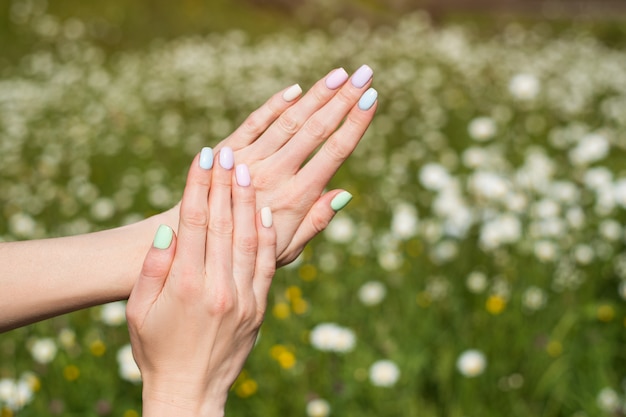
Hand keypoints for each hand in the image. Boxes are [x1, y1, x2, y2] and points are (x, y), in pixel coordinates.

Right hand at [126, 148, 275, 415]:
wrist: (190, 391)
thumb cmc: (156, 350)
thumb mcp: (138, 312)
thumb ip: (153, 268)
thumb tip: (169, 230)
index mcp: (184, 285)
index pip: (194, 223)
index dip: (199, 186)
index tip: (203, 156)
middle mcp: (217, 287)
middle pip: (223, 224)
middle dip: (225, 184)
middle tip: (227, 152)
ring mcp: (243, 297)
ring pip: (249, 238)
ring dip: (248, 201)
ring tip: (247, 170)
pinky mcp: (259, 306)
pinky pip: (267, 264)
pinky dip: (267, 235)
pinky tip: (265, 210)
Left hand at [214, 65, 376, 264]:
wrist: (198, 242)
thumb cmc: (248, 251)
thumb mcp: (288, 249)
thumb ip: (316, 221)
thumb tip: (345, 193)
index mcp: (295, 199)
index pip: (332, 154)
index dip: (354, 124)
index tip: (371, 99)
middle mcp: (273, 175)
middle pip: (314, 130)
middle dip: (342, 99)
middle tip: (365, 74)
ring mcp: (248, 160)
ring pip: (288, 121)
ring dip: (316, 95)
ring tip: (340, 74)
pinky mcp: (227, 151)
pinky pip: (254, 123)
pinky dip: (275, 105)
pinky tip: (296, 90)